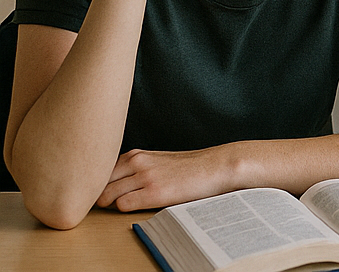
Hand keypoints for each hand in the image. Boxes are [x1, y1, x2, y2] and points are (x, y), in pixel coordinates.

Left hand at [96, 146, 236, 211]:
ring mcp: (145, 177)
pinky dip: (124, 209)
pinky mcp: (154, 193)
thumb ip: (136, 167)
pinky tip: (137, 207)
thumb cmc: (189, 167)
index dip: (97, 184)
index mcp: (136, 155)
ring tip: (121, 206)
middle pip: (98, 183)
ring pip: (106, 195)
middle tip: (106, 203)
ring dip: (110, 204)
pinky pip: (122, 205)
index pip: (99, 170)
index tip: (100, 192)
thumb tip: (113, 184)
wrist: (215, 166)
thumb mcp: (158, 160)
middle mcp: (137, 162)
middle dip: (98, 195)